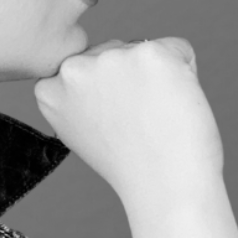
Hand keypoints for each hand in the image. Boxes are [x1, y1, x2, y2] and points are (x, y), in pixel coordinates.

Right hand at [34, 37, 222, 204]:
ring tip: (155, 117)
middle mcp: (73, 69)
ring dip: (159, 77)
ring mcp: (111, 58)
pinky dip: (187, 73)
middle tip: (137, 123)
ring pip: (147, 50)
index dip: (110, 93)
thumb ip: (81, 96)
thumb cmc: (132, 163)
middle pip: (118, 51)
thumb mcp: (83, 129)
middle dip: (133, 79)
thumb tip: (100, 68)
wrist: (165, 187)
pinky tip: (176, 105)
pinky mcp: (150, 53)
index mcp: (51, 89)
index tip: (113, 122)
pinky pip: (180, 50)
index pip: (88, 65)